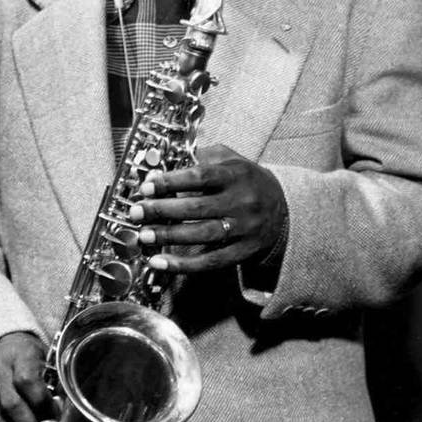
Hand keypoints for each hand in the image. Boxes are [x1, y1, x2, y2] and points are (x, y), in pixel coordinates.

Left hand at [130, 144, 286, 272]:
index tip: (147, 186)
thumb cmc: (247, 181)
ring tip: (143, 235)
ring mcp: (244, 228)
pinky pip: (211, 261)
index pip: (200, 177)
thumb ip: (204, 156)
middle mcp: (241, 201)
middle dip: (162, 210)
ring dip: (168, 236)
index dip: (171, 181)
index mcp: (237, 175)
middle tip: (137, 211)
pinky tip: (160, 262)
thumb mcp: (232, 160)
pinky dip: (183, 265)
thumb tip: (166, 163)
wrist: (285, 209)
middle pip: (196, 207)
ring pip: (201, 235)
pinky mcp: (244, 251)